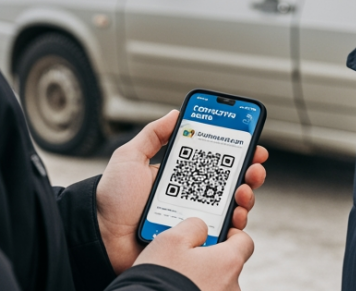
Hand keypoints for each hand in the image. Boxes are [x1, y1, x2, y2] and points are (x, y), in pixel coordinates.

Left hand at [95, 110, 268, 272]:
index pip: (215, 162)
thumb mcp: (131, 157)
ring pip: (233, 208)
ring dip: (246, 196)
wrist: (101, 235)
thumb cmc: (113, 198)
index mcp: (180, 176)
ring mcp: (195, 219)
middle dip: (250, 172)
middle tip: (253, 167)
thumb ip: (153, 135)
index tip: (252, 144)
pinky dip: (236, 225)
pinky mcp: (194, 241)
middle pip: (231, 183)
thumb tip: (177, 113)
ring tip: (243, 190)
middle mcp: (192, 197)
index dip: (237, 153)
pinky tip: (236, 215)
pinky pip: (223, 235)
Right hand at [133, 217, 252, 290]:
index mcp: (228, 262)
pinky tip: (177, 287)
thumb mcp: (172, 238)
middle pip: (228, 263)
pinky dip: (197, 289)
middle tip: (188, 254)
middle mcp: (232, 286)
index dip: (230, 233)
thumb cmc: (161, 276)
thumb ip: (193, 225)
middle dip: (212, 257)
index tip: (213, 234)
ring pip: (218, 282)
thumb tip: (201, 228)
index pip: (244, 241)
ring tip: (177, 274)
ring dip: (203, 276)